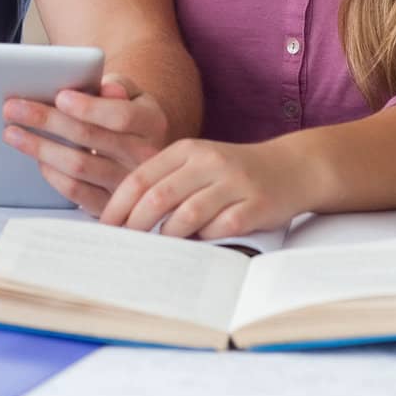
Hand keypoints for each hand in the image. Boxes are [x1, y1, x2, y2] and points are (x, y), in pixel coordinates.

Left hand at [2, 73, 169, 216]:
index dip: (89, 107)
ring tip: (11, 132)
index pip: (121, 116)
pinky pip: (76, 191)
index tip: (59, 96)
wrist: (145, 152)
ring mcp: (126, 184)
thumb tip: (106, 88)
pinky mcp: (109, 205)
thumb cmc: (130, 115)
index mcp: (151, 122)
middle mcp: (144, 156)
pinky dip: (51, 173)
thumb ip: (119, 85)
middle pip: (90, 138)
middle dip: (46, 120)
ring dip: (39, 147)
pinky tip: (35, 157)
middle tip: (12, 108)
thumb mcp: (134, 94)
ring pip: (77, 165)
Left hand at [99, 136, 315, 238]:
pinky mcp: (255, 206)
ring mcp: (234, 183)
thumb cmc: (232, 172)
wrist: (291, 168)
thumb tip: (124, 217)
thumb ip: (165, 181)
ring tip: (162, 245)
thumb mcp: (197, 164)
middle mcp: (209, 162)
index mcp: (188, 149)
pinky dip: (205, 239)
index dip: (118, 204)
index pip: (141, 177)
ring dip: (169, 235)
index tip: (105, 226)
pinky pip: (220, 229)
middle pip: (159, 196)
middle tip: (125, 243)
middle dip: (135, 224)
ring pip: (186, 215)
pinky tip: (200, 242)